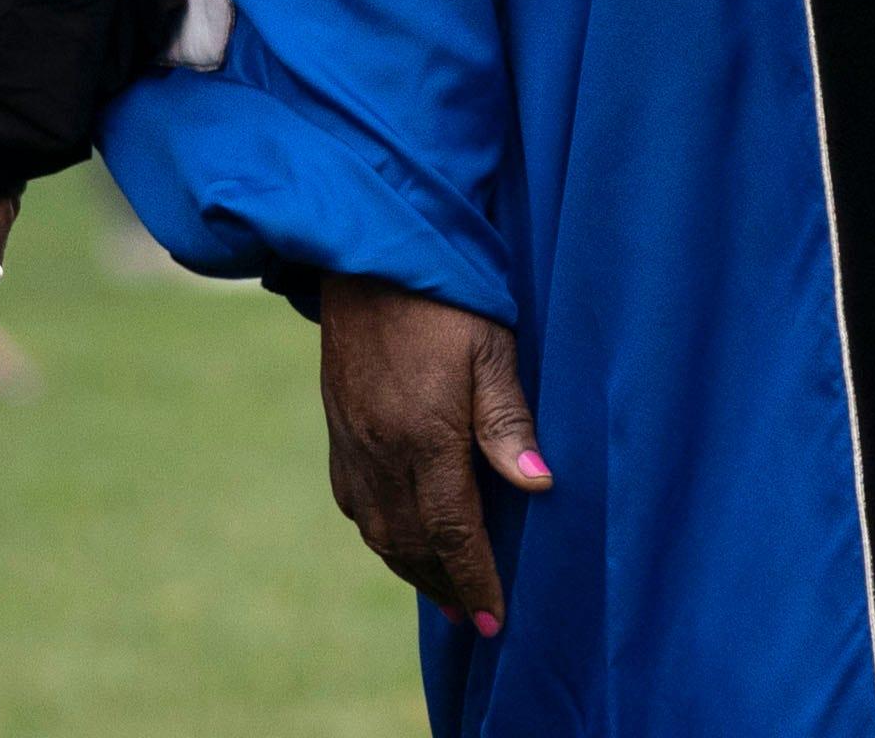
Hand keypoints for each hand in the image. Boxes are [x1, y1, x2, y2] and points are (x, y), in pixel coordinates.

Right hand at [318, 274, 552, 638]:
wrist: (365, 252)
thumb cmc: (443, 296)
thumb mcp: (491, 349)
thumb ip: (508, 422)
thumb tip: (537, 486)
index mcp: (422, 435)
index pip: (452, 532)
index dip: (476, 581)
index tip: (496, 622)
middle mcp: (379, 449)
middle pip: (410, 543)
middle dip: (444, 587)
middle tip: (475, 618)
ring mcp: (351, 439)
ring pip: (377, 529)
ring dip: (410, 567)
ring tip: (444, 590)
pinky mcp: (337, 424)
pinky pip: (353, 501)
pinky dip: (380, 532)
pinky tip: (399, 535)